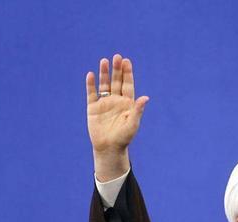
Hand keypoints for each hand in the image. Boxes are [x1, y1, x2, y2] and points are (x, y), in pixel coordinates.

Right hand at [86, 54, 148, 179]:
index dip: (127, 73)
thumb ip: (138, 110)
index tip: (127, 61)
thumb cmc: (124, 138)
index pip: (128, 85)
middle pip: (116, 82)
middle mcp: (116, 100)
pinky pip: (92, 94)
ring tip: (104, 61)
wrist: (109, 148)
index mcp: (127, 103)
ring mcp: (104, 103)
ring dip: (104, 73)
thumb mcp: (133, 124)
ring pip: (104, 85)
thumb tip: (146, 97)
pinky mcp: (93, 108)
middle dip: (117, 70)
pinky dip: (91, 85)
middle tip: (117, 57)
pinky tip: (91, 75)